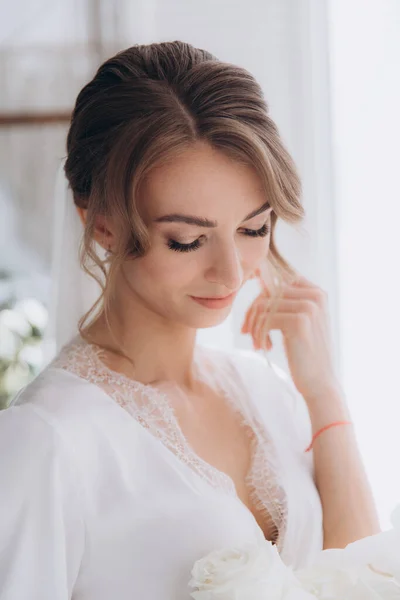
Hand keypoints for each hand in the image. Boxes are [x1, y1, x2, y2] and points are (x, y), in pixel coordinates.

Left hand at [241, 273, 341, 404]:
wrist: (320, 383)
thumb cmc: (305, 353)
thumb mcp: (299, 321)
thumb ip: (285, 301)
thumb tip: (258, 278)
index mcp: (316, 292)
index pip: (279, 277)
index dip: (260, 291)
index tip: (253, 314)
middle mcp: (315, 295)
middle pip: (268, 291)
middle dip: (252, 312)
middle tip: (247, 332)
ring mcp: (309, 308)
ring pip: (263, 305)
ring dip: (254, 326)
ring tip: (258, 342)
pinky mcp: (300, 322)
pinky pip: (264, 319)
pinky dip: (258, 334)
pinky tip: (266, 347)